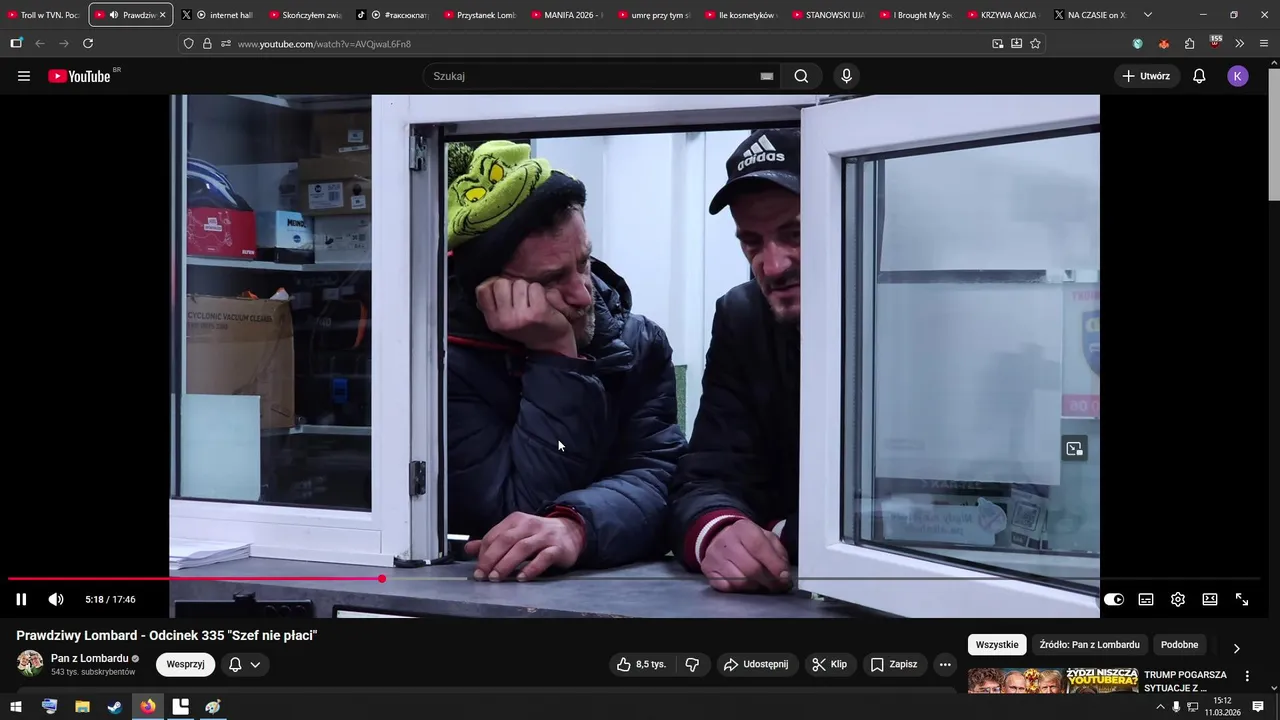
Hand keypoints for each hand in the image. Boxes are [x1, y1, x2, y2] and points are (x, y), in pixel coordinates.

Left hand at [464, 512, 585, 580]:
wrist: (571, 531)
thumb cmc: (538, 535)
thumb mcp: (515, 534)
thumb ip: (493, 542)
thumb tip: (468, 548)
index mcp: (516, 520)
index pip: (495, 535)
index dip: (483, 552)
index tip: (478, 569)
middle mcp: (530, 525)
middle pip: (506, 540)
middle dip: (491, 558)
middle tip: (483, 575)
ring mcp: (545, 536)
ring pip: (523, 548)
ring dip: (507, 563)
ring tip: (497, 577)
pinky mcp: (558, 548)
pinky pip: (544, 557)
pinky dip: (532, 568)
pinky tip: (522, 578)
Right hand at [476, 277, 576, 355]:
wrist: (552, 344)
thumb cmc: (526, 326)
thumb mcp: (503, 320)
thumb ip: (492, 303)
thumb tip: (488, 283)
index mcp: (493, 321)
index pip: (482, 290)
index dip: (493, 285)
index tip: (504, 291)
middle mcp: (504, 320)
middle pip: (501, 283)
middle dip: (512, 286)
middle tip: (521, 299)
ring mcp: (520, 316)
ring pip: (519, 283)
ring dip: (527, 289)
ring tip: (531, 302)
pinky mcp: (537, 312)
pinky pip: (535, 287)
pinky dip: (540, 291)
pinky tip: (541, 303)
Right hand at [701, 519, 791, 592]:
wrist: (720, 537)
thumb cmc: (747, 540)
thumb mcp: (766, 539)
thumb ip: (778, 554)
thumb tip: (784, 576)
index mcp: (743, 528)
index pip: (759, 547)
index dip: (774, 565)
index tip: (784, 577)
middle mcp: (726, 540)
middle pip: (750, 568)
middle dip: (767, 580)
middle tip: (776, 585)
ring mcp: (714, 555)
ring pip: (740, 581)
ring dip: (754, 586)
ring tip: (759, 583)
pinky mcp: (707, 569)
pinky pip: (727, 587)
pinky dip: (739, 589)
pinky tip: (743, 583)